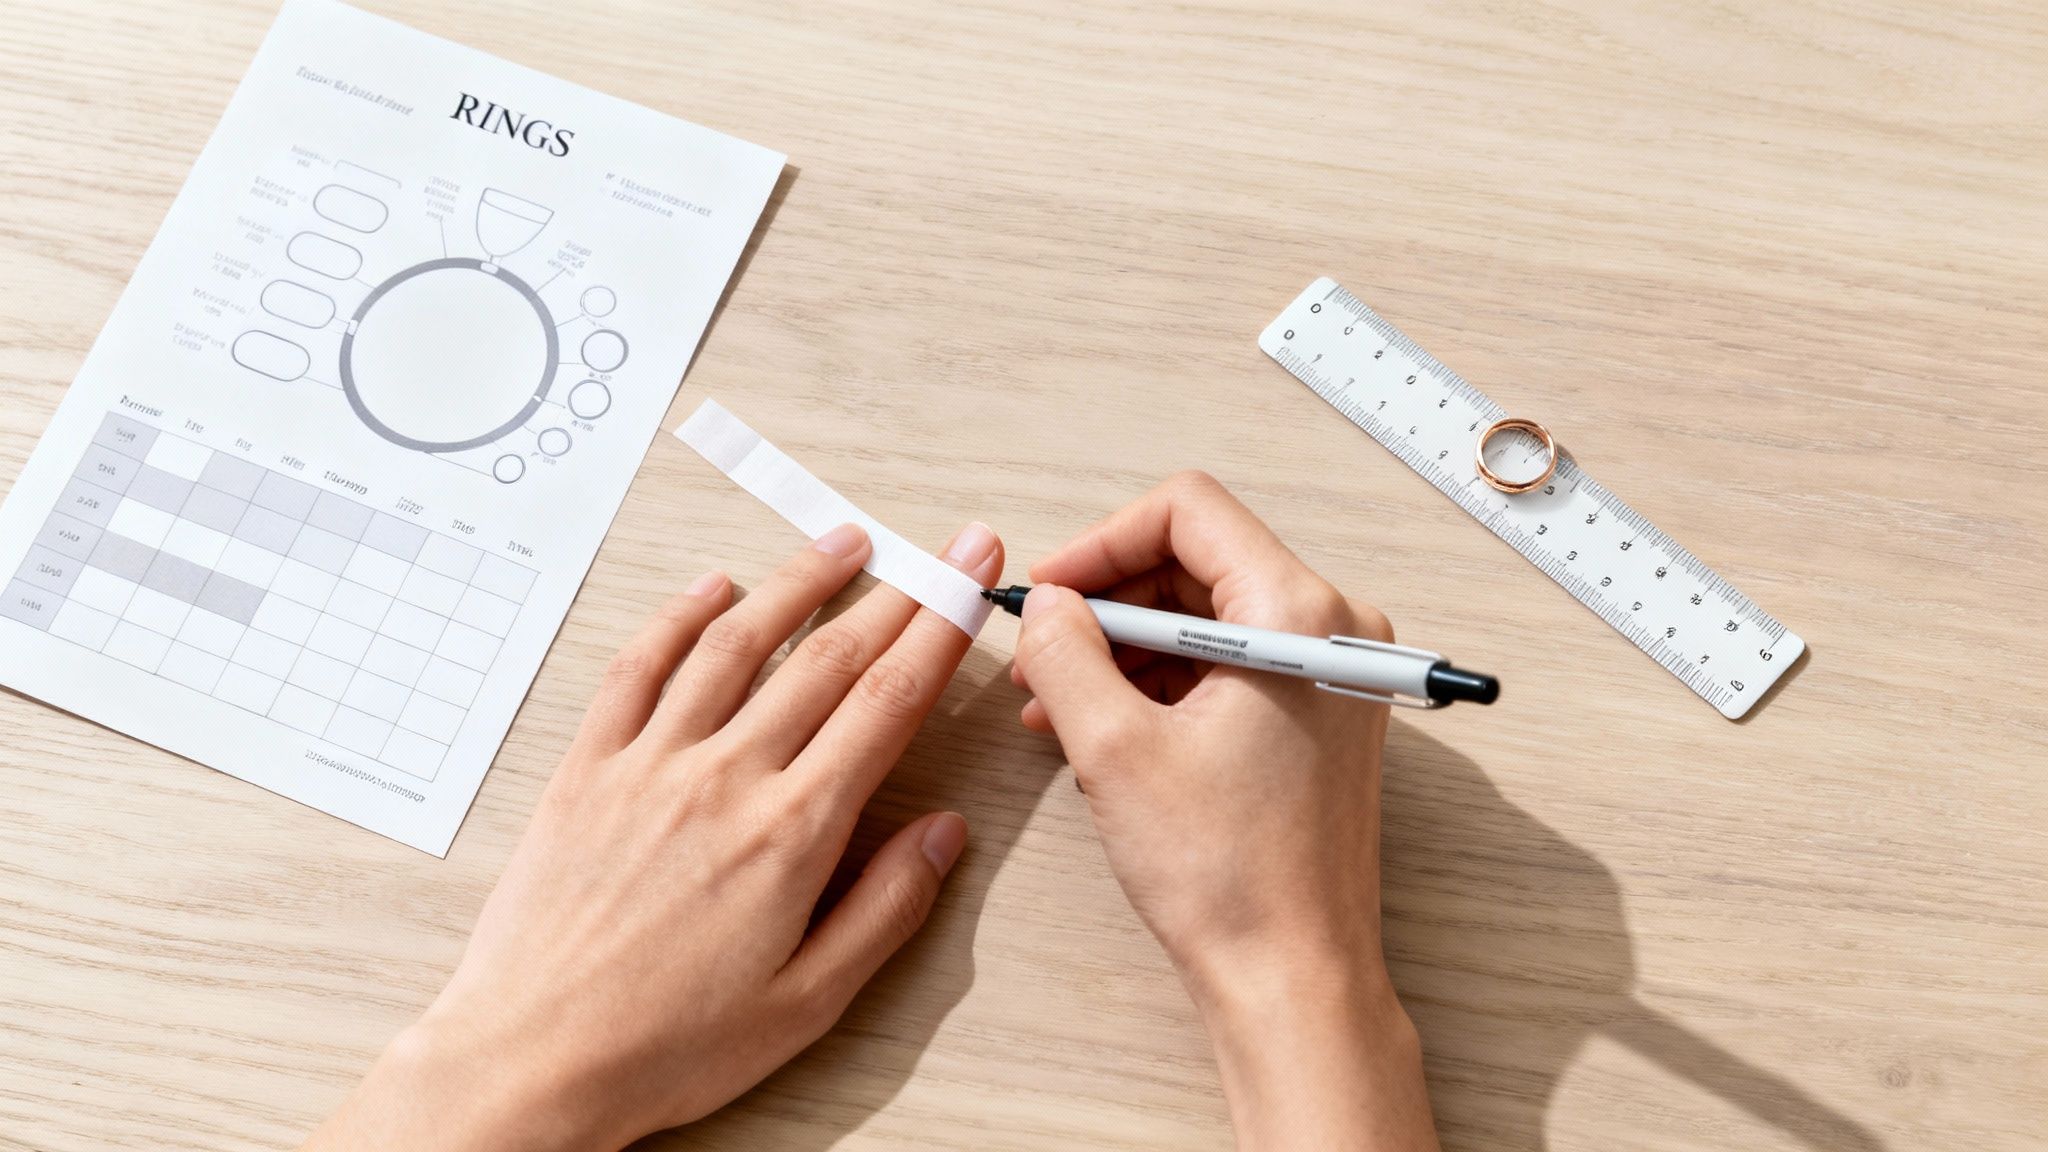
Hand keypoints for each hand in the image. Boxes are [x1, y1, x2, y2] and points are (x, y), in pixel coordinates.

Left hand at [305, 521, 1003, 1151]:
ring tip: (842, 545)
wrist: (533, 1059)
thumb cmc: (667, 1045)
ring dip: (798, 583)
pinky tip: (712, 589)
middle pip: (828, 659)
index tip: (972, 579)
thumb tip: (942, 833)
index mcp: (791, 833)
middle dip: (900, 592)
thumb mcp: (809, 1002)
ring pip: (736, 643)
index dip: (942, 627)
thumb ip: (885, 908)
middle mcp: (724, 778)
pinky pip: (639, 668)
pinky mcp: (588, 770)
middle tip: (940, 549)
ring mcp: (650, 764)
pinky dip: (680, 617)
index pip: (888, 701)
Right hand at [1010, 472, 1436, 1149]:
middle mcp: (1332, 628)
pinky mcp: (1320, 715)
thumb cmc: (1229, 877)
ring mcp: (1331, 673)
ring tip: (1056, 697)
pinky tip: (1101, 724)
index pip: (1190, 511)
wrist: (1293, 976)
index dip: (1102, 541)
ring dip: (1126, 645)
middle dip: (1109, 598)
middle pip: (1198, 560)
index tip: (1050, 590)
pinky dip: (1162, 681)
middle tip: (1043, 645)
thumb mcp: (1112, 748)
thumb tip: (1046, 606)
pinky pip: (1229, 663)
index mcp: (1298, 615)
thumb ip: (1066, 652)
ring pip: (1208, 615)